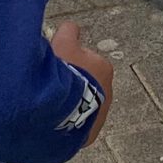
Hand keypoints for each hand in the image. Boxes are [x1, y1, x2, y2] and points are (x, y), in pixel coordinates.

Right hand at [50, 21, 115, 145]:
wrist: (64, 110)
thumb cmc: (66, 74)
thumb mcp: (63, 43)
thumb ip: (69, 31)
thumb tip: (71, 28)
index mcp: (104, 69)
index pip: (85, 61)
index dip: (69, 61)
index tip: (58, 65)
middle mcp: (108, 93)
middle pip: (86, 85)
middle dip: (72, 84)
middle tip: (54, 85)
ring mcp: (100, 116)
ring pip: (83, 107)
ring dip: (71, 105)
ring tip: (53, 104)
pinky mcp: (90, 135)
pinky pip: (78, 127)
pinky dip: (69, 123)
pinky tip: (55, 119)